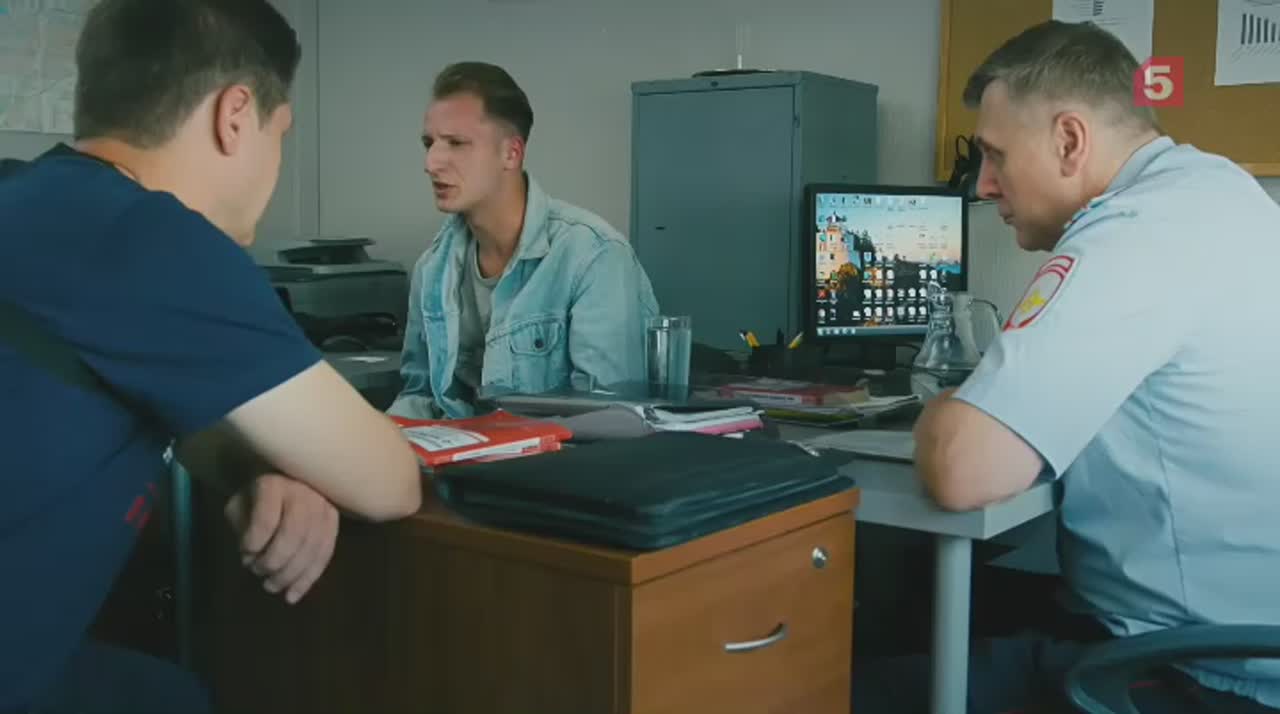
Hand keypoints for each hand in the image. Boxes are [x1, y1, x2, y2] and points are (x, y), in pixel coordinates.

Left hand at [223, 474, 339, 603]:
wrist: (285, 477)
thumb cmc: (256, 497)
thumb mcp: (239, 505)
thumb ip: (241, 527)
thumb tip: (252, 556)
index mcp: (273, 483)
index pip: (267, 518)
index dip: (254, 542)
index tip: (244, 553)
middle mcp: (303, 491)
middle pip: (294, 533)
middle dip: (275, 561)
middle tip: (259, 573)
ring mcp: (323, 504)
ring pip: (313, 546)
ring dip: (292, 574)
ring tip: (272, 588)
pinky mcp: (334, 519)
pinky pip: (326, 552)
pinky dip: (309, 578)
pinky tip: (293, 595)